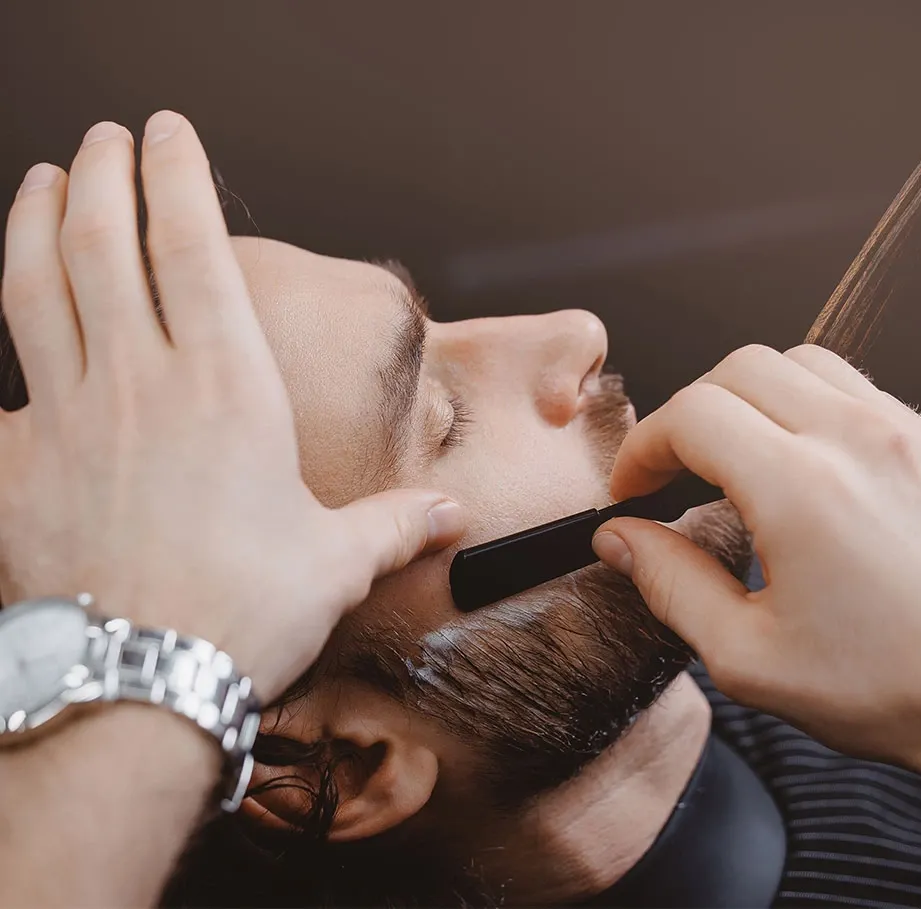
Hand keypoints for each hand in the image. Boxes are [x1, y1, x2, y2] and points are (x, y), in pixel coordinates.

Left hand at [0, 112, 463, 701]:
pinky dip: (3, 350)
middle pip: (101, 243)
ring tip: (38, 181)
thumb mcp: (339, 562)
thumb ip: (399, 524)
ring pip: (32, 288)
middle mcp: (142, 384)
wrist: (145, 687)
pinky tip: (10, 338)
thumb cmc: (248, 615)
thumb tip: (457, 515)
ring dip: (32, 222)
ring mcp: (69, 418)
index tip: (168, 131)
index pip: (193, 248)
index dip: (177, 176)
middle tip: (104, 139)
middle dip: (100, 173)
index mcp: (227, 390)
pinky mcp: (17, 467)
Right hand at [592, 344, 920, 775]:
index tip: (634, 487)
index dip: (644, 447)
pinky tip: (798, 461)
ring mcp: (906, 434)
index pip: (692, 415)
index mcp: (803, 491)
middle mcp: (858, 442)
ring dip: (746, 399)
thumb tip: (620, 541)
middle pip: (738, 370)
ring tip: (732, 457)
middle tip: (671, 470)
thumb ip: (670, 586)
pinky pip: (853, 387)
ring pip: (799, 363)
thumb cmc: (895, 689)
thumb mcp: (751, 657)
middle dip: (687, 415)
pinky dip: (804, 405)